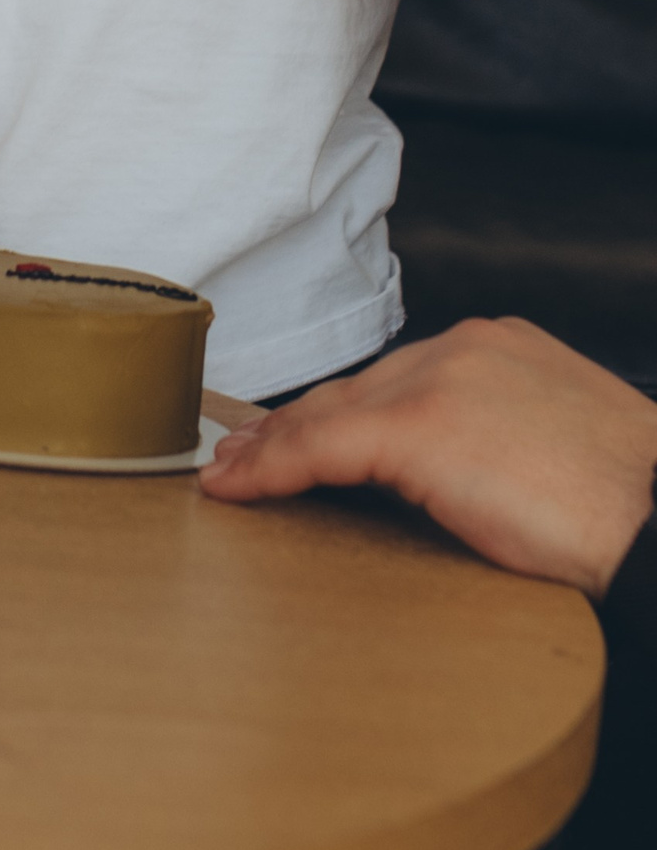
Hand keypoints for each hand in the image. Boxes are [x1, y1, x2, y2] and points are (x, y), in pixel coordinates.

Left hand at [201, 318, 656, 595]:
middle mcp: (460, 349)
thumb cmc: (627, 502)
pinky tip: (241, 488)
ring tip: (231, 474)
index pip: (397, 379)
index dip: (341, 411)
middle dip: (296, 425)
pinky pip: (322, 447)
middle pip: (356, 391)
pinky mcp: (418, 429)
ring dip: (272, 447)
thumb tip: (459, 474)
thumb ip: (497, 437)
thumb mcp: (557, 445)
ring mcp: (438, 383)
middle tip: (247, 453)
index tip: (301, 433)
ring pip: (329, 414)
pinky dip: (273, 468)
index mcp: (497, 347)